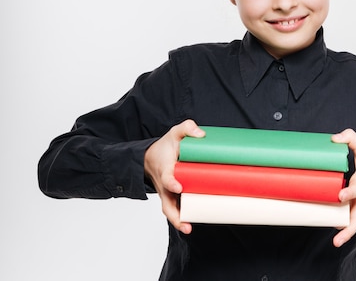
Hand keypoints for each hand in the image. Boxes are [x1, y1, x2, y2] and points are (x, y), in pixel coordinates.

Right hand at [144, 119, 204, 233]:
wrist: (150, 157)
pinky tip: (194, 224)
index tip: (178, 187)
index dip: (171, 182)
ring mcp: (167, 193)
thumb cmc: (165, 147)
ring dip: (178, 220)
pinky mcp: (173, 197)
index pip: (166, 177)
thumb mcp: (174, 133)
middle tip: (185, 223)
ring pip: (170, 209)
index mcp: (165, 168)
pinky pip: (176, 209)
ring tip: (188, 228)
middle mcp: (164, 184)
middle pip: (166, 202)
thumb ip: (186, 128)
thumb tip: (201, 134)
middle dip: (174, 214)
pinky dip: (182, 218)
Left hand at [331, 128, 355, 246]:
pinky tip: (333, 230)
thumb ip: (350, 138)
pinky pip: (353, 221)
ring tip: (337, 242)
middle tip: (338, 239)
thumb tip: (333, 139)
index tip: (341, 196)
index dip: (350, 193)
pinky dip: (345, 228)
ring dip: (347, 233)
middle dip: (349, 230)